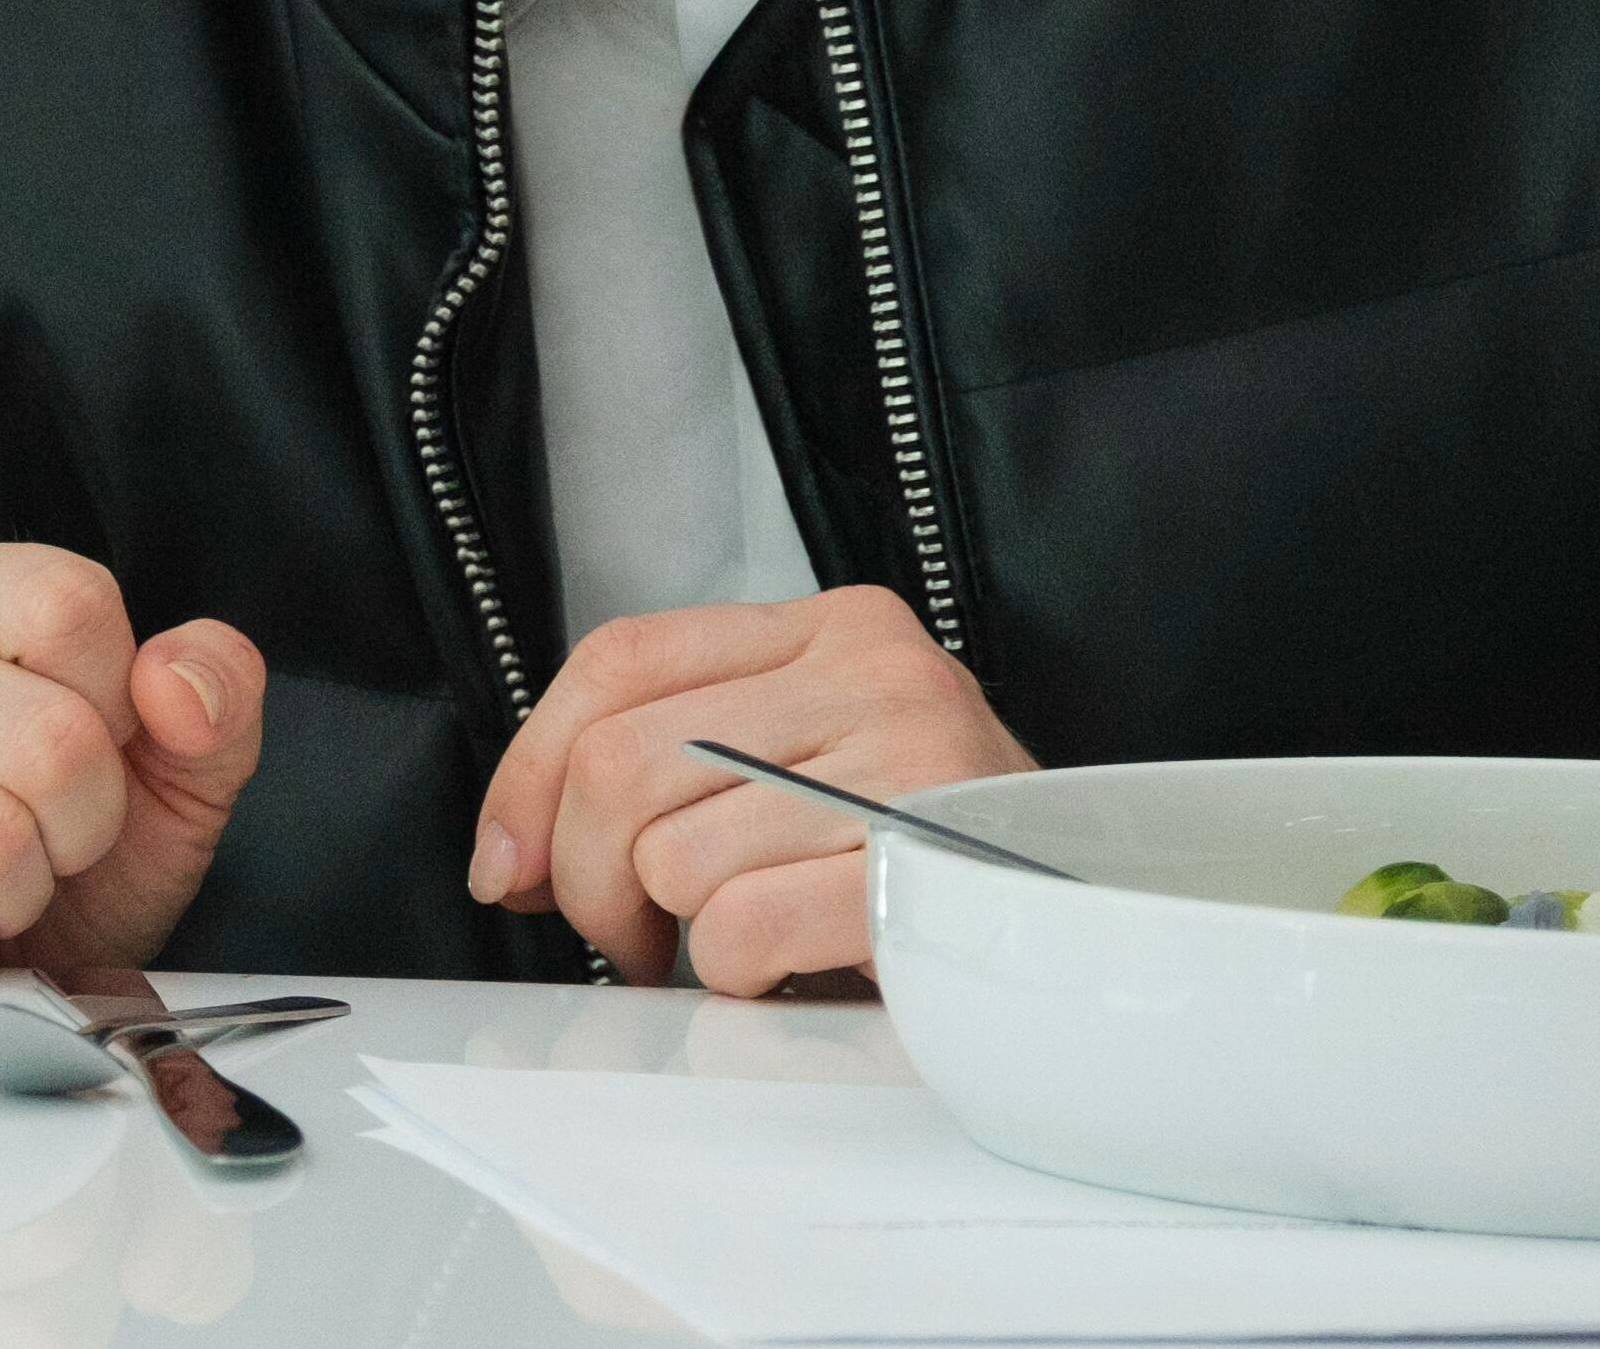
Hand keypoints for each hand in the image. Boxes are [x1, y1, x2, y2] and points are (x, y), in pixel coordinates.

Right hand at [0, 538, 265, 980]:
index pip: (71, 606)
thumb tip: (177, 682)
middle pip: (49, 736)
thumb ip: (213, 697)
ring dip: (16, 896)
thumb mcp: (169, 772)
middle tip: (43, 842)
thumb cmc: (61, 852)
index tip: (88, 753)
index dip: (115, 711)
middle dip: (80, 825)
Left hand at [465, 586, 1029, 994]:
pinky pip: (742, 927)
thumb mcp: (799, 770)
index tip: (509, 864)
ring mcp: (913, 762)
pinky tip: (787, 971)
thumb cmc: (921, 862)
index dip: (532, 771)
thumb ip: (668, 766)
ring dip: (675, 939)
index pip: (620, 658)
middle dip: (591, 877)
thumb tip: (509, 855)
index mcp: (833, 627)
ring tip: (736, 949)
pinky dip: (738, 973)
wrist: (1089, 935)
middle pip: (623, 759)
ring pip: (673, 854)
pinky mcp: (927, 869)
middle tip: (631, 935)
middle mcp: (877, 671)